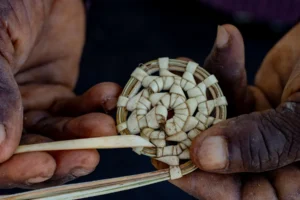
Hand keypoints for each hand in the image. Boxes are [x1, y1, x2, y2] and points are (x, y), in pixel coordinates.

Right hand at [0, 0, 120, 188]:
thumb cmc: (7, 5)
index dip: (16, 169)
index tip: (43, 166)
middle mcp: (4, 114)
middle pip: (30, 152)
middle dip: (60, 157)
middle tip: (87, 156)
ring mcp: (34, 106)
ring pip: (60, 134)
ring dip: (86, 134)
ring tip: (106, 128)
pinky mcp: (61, 94)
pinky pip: (80, 109)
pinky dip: (96, 106)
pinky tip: (108, 95)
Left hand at [154, 22, 299, 198]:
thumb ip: (262, 143)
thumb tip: (205, 156)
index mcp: (291, 182)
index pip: (237, 195)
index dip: (200, 181)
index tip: (165, 161)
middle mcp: (271, 159)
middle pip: (217, 156)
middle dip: (187, 132)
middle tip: (155, 115)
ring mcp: (258, 128)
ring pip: (216, 117)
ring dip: (201, 88)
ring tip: (185, 67)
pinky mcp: (254, 98)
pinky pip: (229, 86)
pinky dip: (225, 64)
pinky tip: (227, 40)